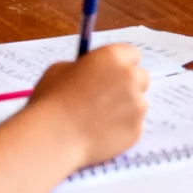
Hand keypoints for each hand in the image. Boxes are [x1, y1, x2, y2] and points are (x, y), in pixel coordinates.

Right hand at [26, 44, 149, 165]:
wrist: (53, 138)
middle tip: (108, 97)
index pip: (131, 54)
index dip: (121, 64)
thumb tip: (90, 71)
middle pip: (141, 77)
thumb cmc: (51, 102)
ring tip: (98, 120)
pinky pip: (132, 127)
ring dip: (124, 109)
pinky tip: (99, 134)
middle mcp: (130, 77)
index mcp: (112, 57)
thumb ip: (83, 67)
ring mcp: (136, 105)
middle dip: (128, 85)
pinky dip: (120, 130)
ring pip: (137, 104)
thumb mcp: (60, 70)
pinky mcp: (136, 130)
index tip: (112, 73)